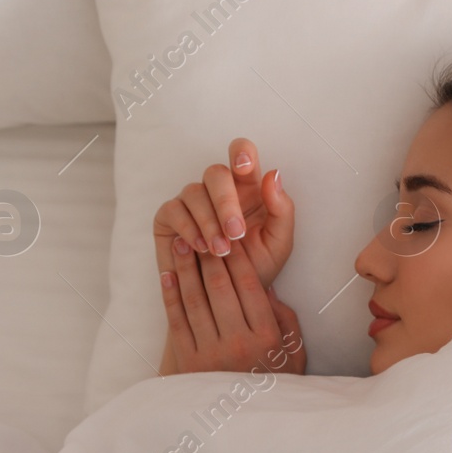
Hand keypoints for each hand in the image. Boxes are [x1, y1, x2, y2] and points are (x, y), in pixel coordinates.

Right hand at [152, 138, 293, 288]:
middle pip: (215, 172)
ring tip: (220, 250)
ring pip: (194, 192)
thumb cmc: (256, 268)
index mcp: (247, 188)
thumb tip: (272, 175)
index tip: (243, 166)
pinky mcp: (169, 218)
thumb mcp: (279, 243)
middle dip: (225, 201)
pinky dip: (187, 228)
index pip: (241, 154)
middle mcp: (216, 191)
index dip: (240, 152)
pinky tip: (200, 247)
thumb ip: (282, 210)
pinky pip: (173, 210)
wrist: (232, 300)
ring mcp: (191, 202)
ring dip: (208, 222)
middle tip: (235, 233)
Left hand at [159, 233, 305, 375]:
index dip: (238, 256)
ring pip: (195, 300)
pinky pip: (176, 322)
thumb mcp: (293, 354)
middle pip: (220, 286)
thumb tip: (266, 288)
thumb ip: (284, 320)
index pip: (250, 285)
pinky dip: (170, 296)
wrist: (245, 428)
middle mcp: (238, 344)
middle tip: (201, 229)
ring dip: (185, 268)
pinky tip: (166, 275)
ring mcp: (211, 354)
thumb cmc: (274, 386)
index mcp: (266, 338)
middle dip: (209, 254)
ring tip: (180, 244)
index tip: (230, 235)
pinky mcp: (188, 362)